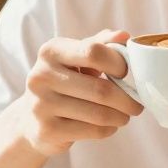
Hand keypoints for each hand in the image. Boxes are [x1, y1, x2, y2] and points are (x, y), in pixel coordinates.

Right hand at [20, 29, 144, 156]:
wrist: (31, 120)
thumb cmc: (63, 83)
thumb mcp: (77, 59)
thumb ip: (100, 45)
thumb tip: (123, 35)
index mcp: (51, 51)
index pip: (94, 52)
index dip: (118, 63)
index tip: (126, 73)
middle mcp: (42, 76)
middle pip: (101, 90)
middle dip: (127, 99)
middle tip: (137, 104)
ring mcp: (42, 105)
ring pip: (99, 114)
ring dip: (121, 116)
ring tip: (125, 115)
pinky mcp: (48, 130)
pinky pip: (92, 131)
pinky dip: (108, 129)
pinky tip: (109, 126)